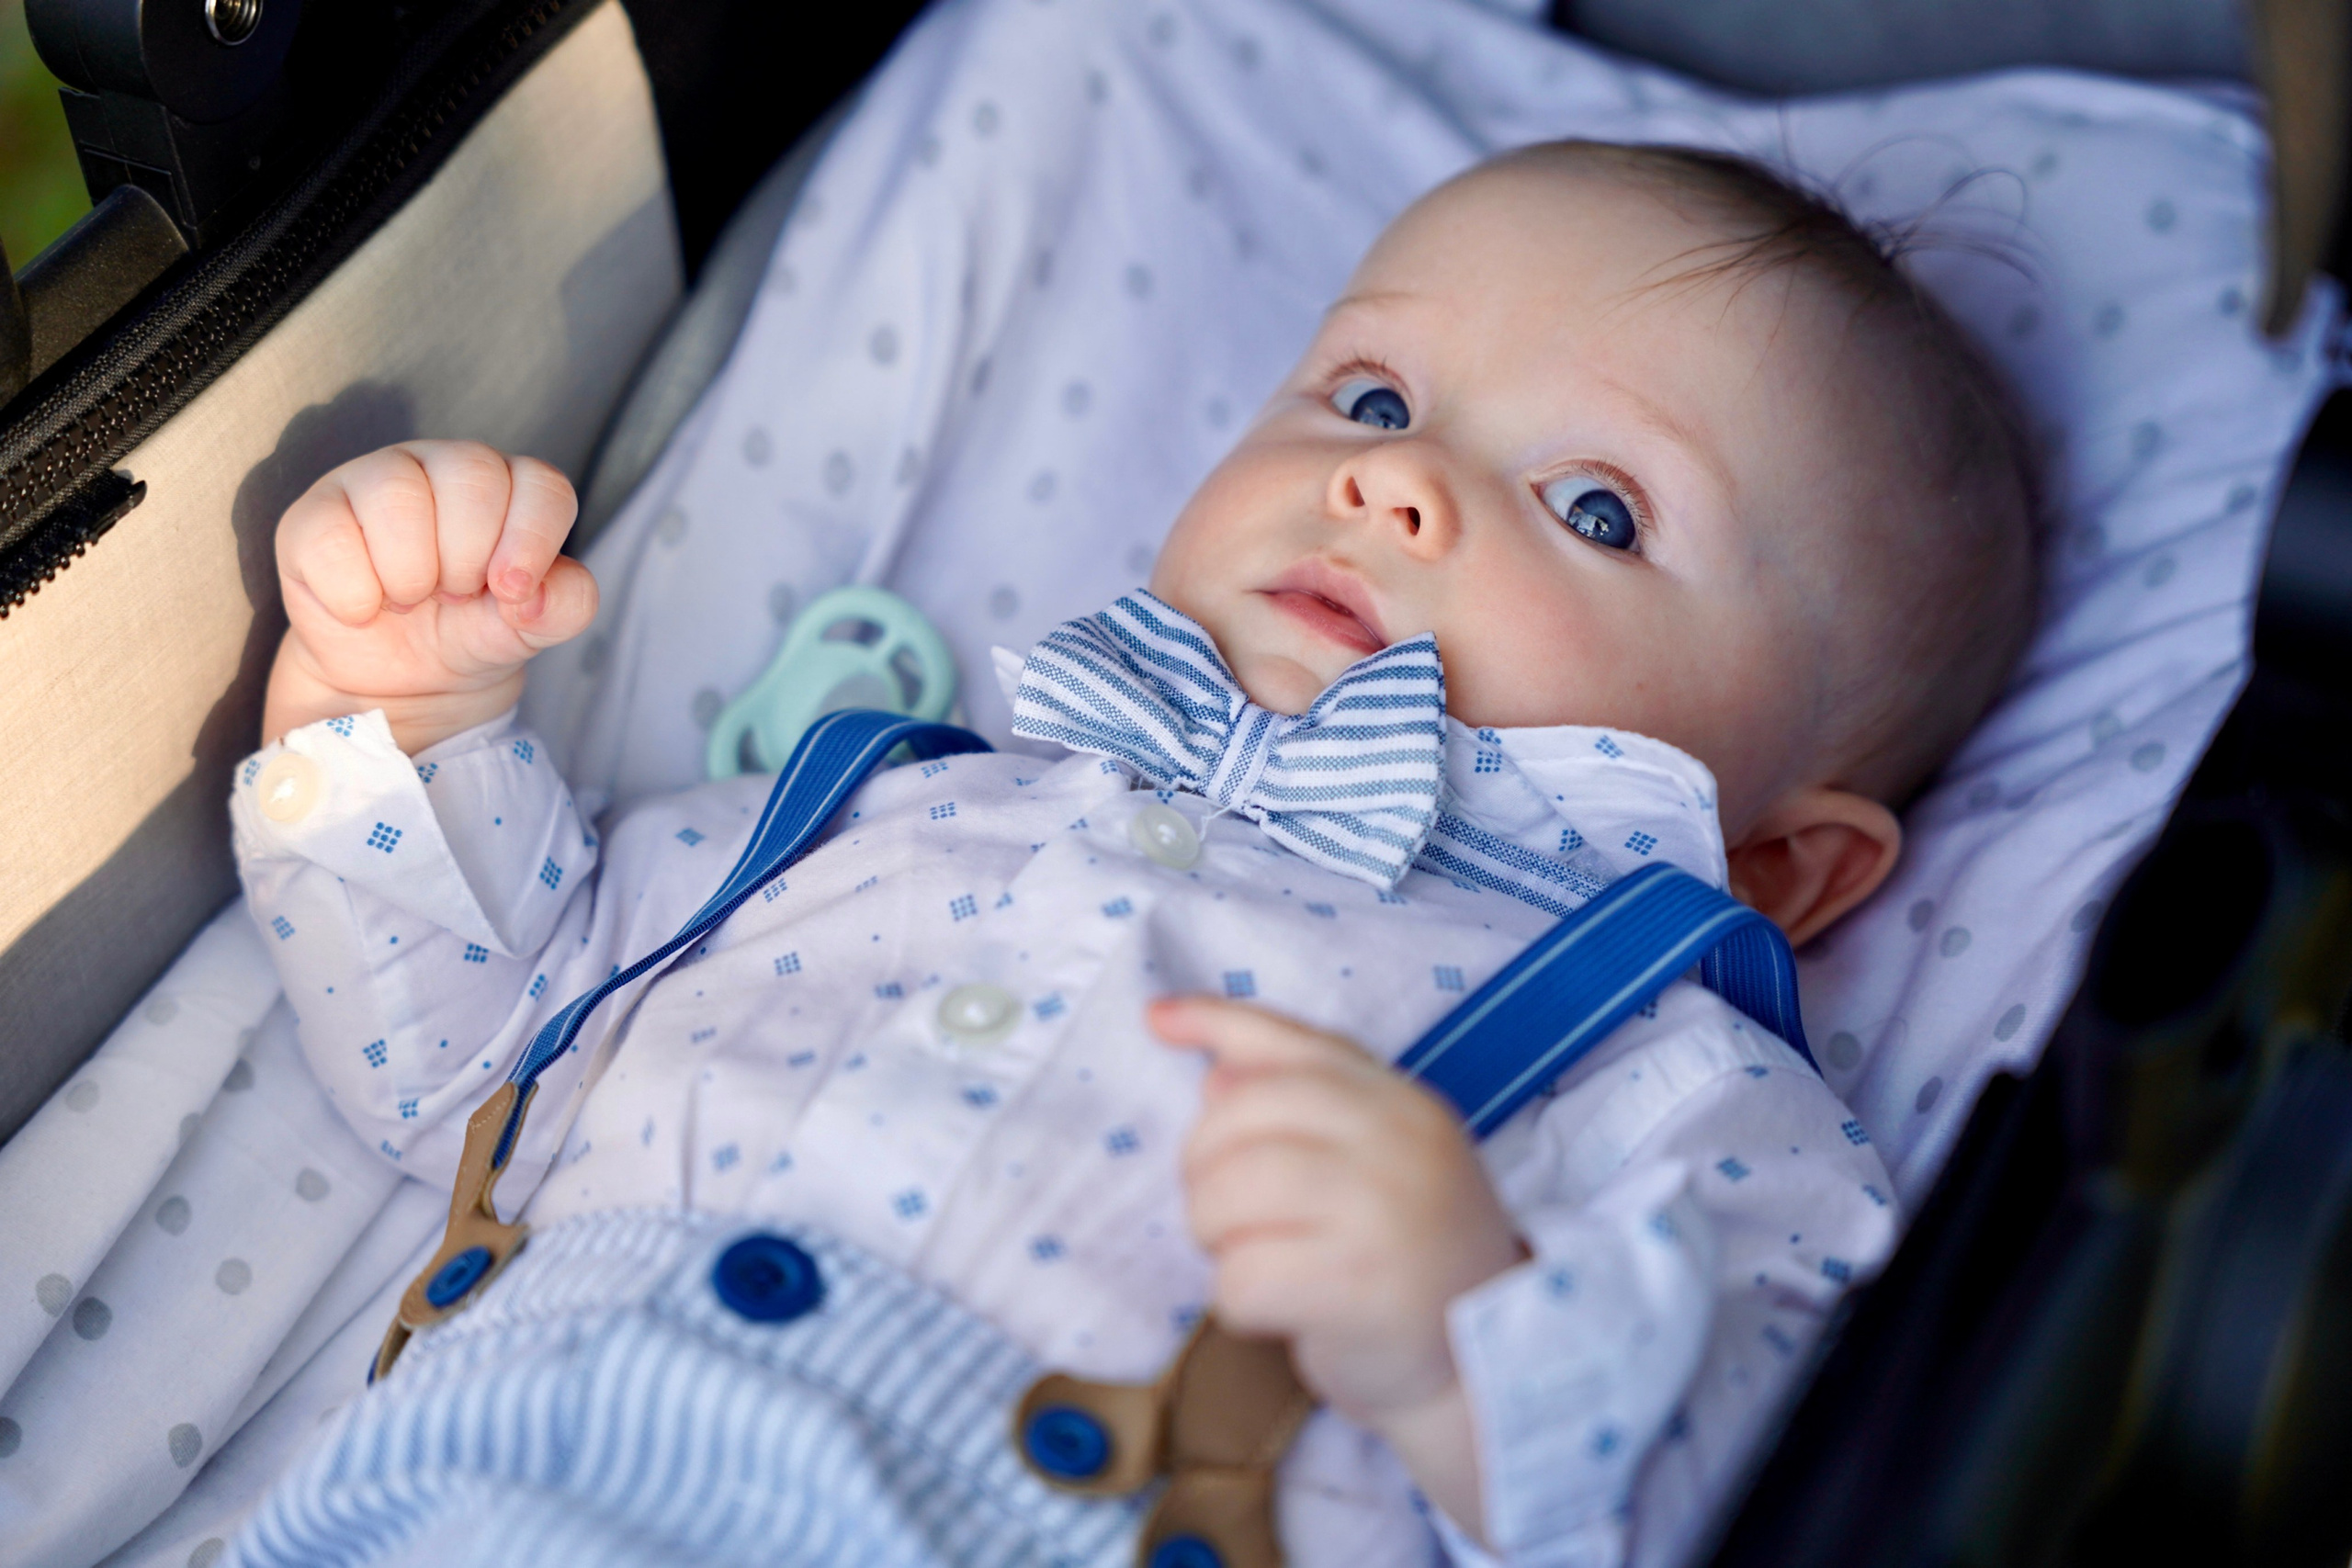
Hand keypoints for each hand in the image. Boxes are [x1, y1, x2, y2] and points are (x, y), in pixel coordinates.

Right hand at [263, 441, 596, 752]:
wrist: (399, 680)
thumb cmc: (471, 632)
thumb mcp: (532, 629)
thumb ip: (565, 605)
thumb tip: (531, 595)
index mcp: (512, 487)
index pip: (541, 484)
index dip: (532, 541)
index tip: (511, 592)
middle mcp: (446, 467)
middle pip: (473, 476)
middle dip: (468, 558)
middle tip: (455, 594)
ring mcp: (376, 480)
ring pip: (397, 495)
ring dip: (411, 573)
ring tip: (410, 599)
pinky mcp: (316, 514)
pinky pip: (331, 537)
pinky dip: (355, 593)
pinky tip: (365, 606)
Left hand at [1151, 994, 1523, 1533]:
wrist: (1476, 1366)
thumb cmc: (1407, 1256)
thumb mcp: (1377, 1162)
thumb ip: (1306, 1107)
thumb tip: (1214, 1075)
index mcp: (1403, 1103)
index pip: (1296, 1044)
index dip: (1217, 1021)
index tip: (1158, 1019)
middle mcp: (1399, 1143)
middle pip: (1237, 1118)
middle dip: (1204, 1170)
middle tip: (1228, 1216)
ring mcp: (1382, 1212)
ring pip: (1225, 1196)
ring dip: (1216, 1238)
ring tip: (1255, 1259)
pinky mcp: (1357, 1289)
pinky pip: (1240, 1280)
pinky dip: (1237, 1303)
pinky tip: (1279, 1312)